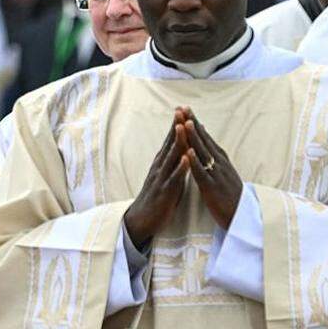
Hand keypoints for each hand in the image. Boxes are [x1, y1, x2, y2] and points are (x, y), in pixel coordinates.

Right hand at [123, 109, 189, 248]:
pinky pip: (173, 179)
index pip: (171, 140)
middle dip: (176, 126)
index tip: (183, 109)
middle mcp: (160, 167)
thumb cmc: (158, 198)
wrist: (142, 220)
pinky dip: (180, 168)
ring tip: (182, 127)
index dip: (177, 124)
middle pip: (170, 143)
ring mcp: (161, 178)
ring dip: (177, 142)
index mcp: (162, 163)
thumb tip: (182, 148)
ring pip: (170, 157)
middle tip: (181, 109)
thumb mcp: (167, 176)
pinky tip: (185, 159)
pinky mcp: (164, 192)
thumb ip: (173, 163)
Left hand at [182, 108, 242, 229]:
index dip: (195, 123)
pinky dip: (195, 162)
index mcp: (220, 159)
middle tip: (183, 108)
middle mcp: (219, 163)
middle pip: (204, 139)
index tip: (185, 109)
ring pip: (203, 152)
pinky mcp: (212, 188)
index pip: (205, 137)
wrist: (241, 216)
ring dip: (194, 137)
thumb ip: (215, 158)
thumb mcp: (223, 172)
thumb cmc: (230, 195)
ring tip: (185, 123)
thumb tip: (207, 143)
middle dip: (192, 123)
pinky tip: (188, 152)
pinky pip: (202, 173)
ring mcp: (216, 174)